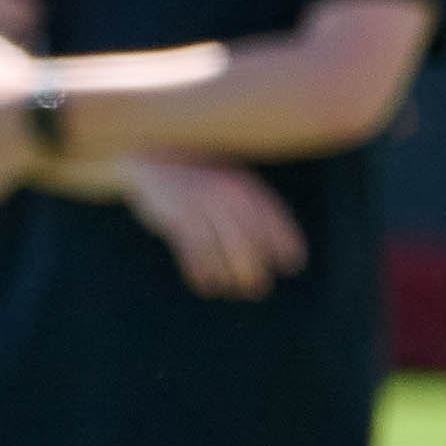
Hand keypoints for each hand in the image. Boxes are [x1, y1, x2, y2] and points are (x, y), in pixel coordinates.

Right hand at [120, 155, 306, 298]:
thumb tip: (290, 259)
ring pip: (224, 257)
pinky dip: (202, 276)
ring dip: (228, 279)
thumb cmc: (204, 180)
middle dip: (255, 275)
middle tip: (254, 289)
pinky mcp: (179, 218)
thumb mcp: (237, 186)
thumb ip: (260, 213)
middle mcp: (230, 200)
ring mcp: (204, 208)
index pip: (278, 230)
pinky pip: (196, 256)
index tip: (287, 267)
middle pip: (251, 250)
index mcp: (250, 191)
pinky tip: (204, 285)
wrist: (154, 156)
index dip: (288, 253)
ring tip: (227, 288)